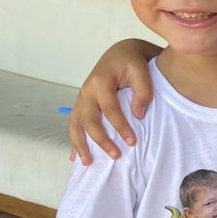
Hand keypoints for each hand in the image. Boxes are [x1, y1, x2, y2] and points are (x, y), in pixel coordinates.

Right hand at [68, 39, 158, 163]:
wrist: (120, 54)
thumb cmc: (132, 63)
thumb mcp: (142, 72)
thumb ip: (142, 92)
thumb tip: (138, 115)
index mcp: (100, 81)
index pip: (110, 108)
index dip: (121, 126)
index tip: (132, 142)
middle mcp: (86, 91)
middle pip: (88, 119)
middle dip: (101, 140)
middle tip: (116, 156)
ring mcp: (81, 98)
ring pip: (75, 124)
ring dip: (80, 144)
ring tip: (87, 163)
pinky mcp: (81, 104)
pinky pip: (74, 124)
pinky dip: (74, 140)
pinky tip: (75, 157)